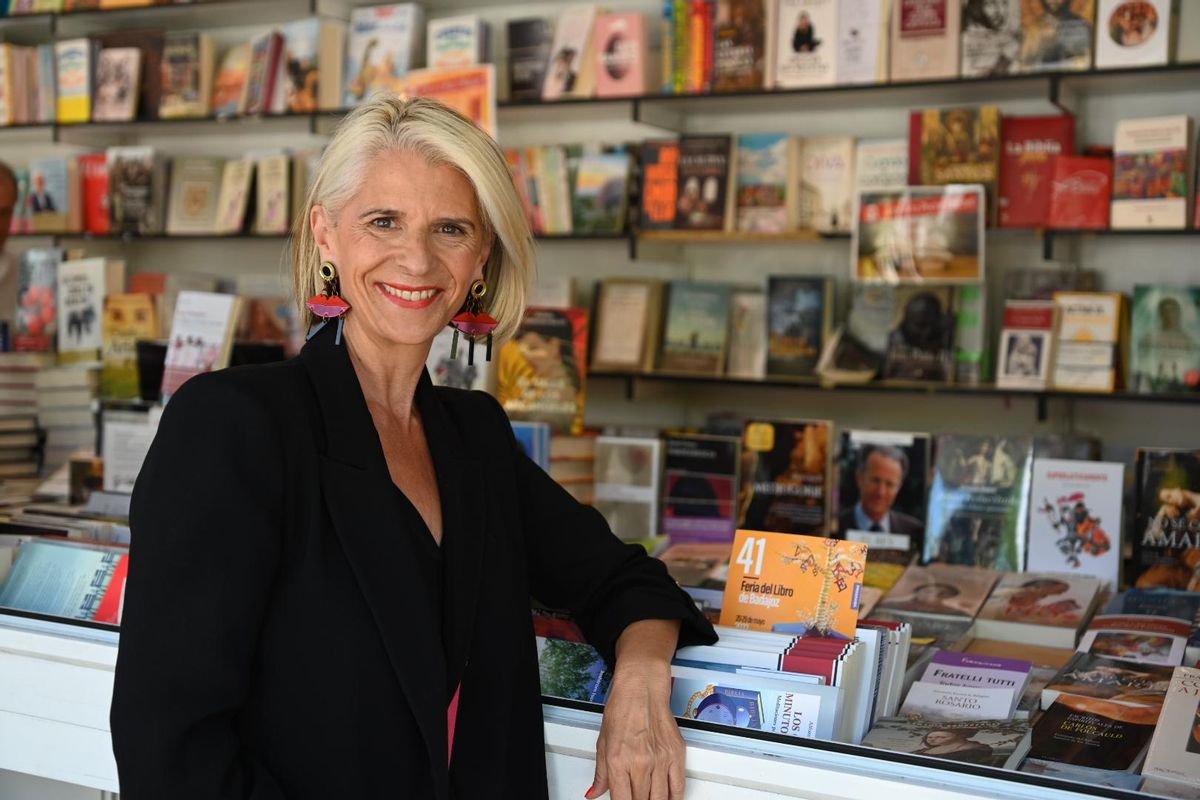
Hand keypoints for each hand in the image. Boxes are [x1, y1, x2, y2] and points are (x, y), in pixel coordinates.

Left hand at [587, 619, 684, 799]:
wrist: (642, 688)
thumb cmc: (622, 709)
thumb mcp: (603, 742)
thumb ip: (601, 773)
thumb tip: (594, 792)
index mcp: (618, 761)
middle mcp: (640, 763)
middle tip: (635, 798)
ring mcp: (661, 760)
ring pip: (660, 799)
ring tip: (648, 798)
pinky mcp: (676, 754)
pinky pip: (678, 787)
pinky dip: (673, 798)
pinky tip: (667, 799)